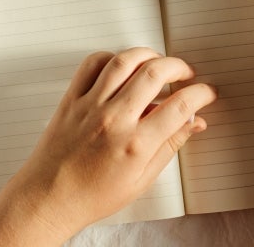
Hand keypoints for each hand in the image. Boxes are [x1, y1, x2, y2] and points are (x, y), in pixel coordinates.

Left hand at [2, 48, 216, 240]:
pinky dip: (112, 57)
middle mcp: (114, 120)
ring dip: (149, 55)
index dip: (200, 94)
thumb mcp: (141, 180)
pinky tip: (123, 67)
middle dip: (179, 67)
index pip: (179, 106)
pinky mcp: (72, 99)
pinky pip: (93, 63)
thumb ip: (170, 146)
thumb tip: (194, 123)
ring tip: (158, 63)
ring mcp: (91, 106)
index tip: (205, 93)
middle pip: (155, 73)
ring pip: (125, 61)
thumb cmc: (91, 196)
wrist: (48, 199)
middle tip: (185, 74)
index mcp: (135, 144)